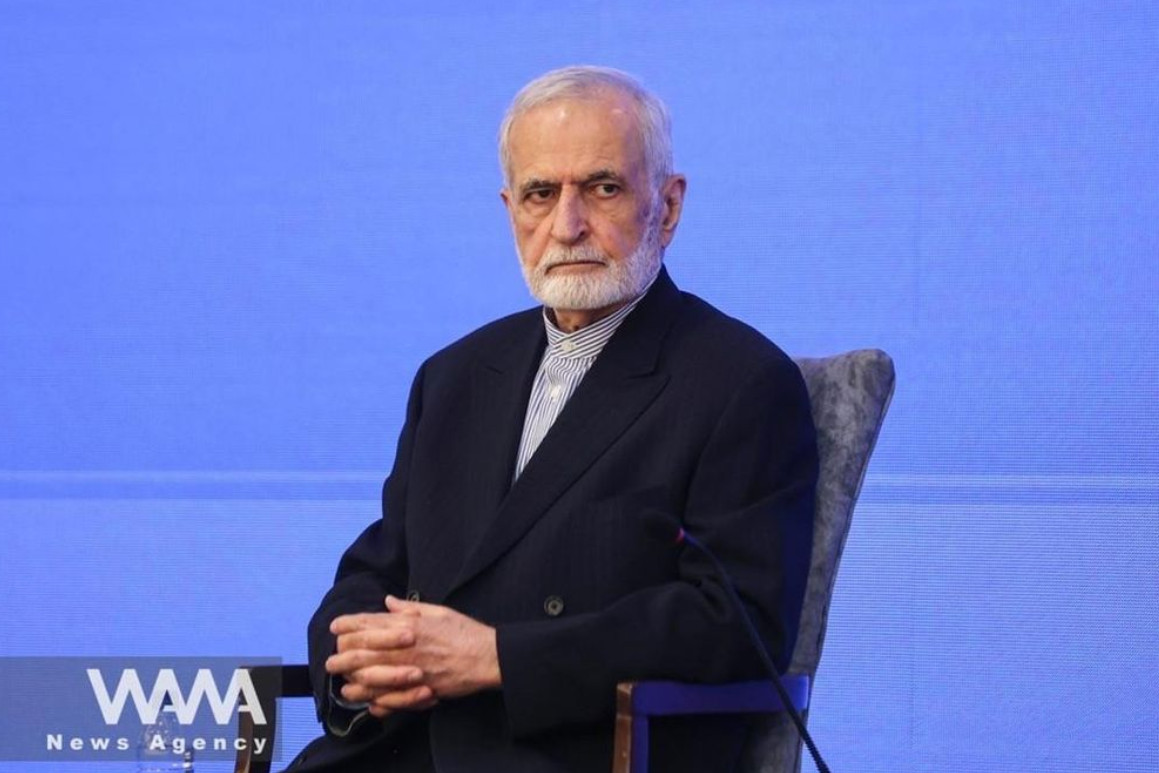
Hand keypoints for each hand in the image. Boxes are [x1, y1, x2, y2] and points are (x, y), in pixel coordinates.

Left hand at [326, 596, 500, 716]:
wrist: (488, 657)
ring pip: (371, 677)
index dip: (349, 624)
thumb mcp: (438, 611)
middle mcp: (405, 647)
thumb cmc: (465, 632)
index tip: (336, 626)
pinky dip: (374, 699)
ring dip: (352, 680)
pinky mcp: (419, 689)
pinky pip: (389, 697)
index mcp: (409, 625)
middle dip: (342, 654)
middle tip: (330, 658)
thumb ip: (410, 608)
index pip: (370, 623)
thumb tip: (388, 602)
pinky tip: (365, 700)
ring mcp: (410, 670)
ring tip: (341, 682)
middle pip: (363, 651)